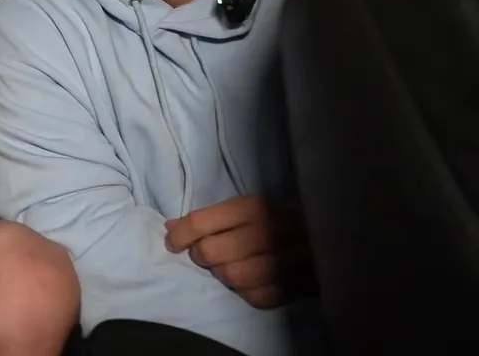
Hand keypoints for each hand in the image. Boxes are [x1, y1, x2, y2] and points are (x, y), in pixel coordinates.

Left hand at [165, 195, 312, 308]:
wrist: (334, 231)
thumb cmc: (280, 219)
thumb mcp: (247, 208)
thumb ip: (210, 218)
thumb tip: (170, 227)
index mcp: (253, 207)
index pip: (201, 223)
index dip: (179, 236)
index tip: (174, 242)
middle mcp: (267, 231)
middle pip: (211, 253)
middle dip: (200, 257)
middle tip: (204, 255)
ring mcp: (285, 260)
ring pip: (233, 278)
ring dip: (223, 275)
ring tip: (228, 268)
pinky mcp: (298, 285)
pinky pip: (257, 297)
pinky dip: (246, 293)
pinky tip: (249, 282)